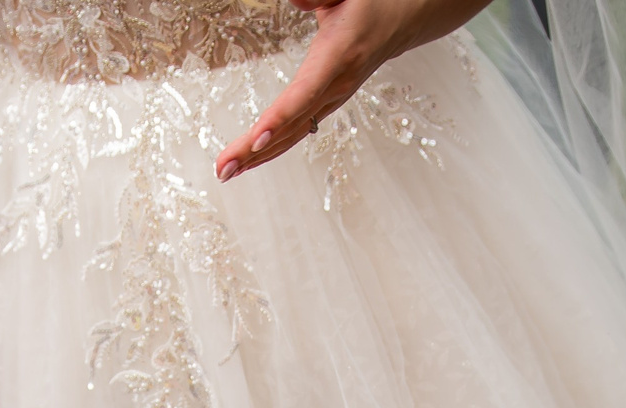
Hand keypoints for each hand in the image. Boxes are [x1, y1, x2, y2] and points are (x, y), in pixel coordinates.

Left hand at [213, 0, 483, 180]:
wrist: (401, 19)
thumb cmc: (371, 3)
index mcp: (339, 55)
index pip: (306, 91)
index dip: (281, 117)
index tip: (256, 138)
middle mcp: (336, 85)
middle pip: (291, 124)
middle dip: (255, 150)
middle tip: (224, 168)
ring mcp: (332, 99)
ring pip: (291, 134)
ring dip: (257, 156)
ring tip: (226, 172)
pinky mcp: (326, 105)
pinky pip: (296, 132)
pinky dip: (270, 149)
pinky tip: (249, 160)